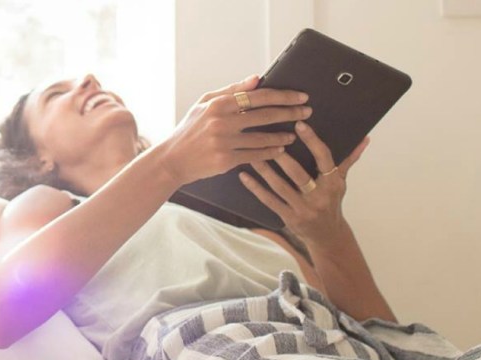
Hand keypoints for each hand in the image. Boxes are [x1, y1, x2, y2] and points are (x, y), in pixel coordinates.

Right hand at [158, 75, 311, 184]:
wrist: (173, 159)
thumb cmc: (190, 129)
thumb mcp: (205, 103)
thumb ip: (232, 90)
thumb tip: (257, 78)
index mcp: (219, 103)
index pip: (258, 96)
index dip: (282, 96)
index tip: (300, 96)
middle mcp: (221, 121)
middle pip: (265, 115)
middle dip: (290, 113)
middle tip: (307, 112)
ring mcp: (224, 142)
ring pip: (262, 138)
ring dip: (282, 135)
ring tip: (295, 134)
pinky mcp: (226, 161)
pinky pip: (255, 155)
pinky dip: (270, 152)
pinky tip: (281, 149)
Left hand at [239, 120, 369, 246]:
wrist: (327, 235)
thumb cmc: (332, 202)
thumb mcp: (341, 182)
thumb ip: (349, 159)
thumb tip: (365, 138)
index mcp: (333, 183)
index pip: (324, 158)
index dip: (312, 141)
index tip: (299, 125)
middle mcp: (319, 197)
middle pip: (298, 174)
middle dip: (282, 157)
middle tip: (266, 138)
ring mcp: (303, 209)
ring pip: (280, 186)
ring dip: (264, 170)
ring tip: (251, 153)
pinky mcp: (289, 218)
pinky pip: (269, 201)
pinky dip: (255, 188)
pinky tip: (244, 176)